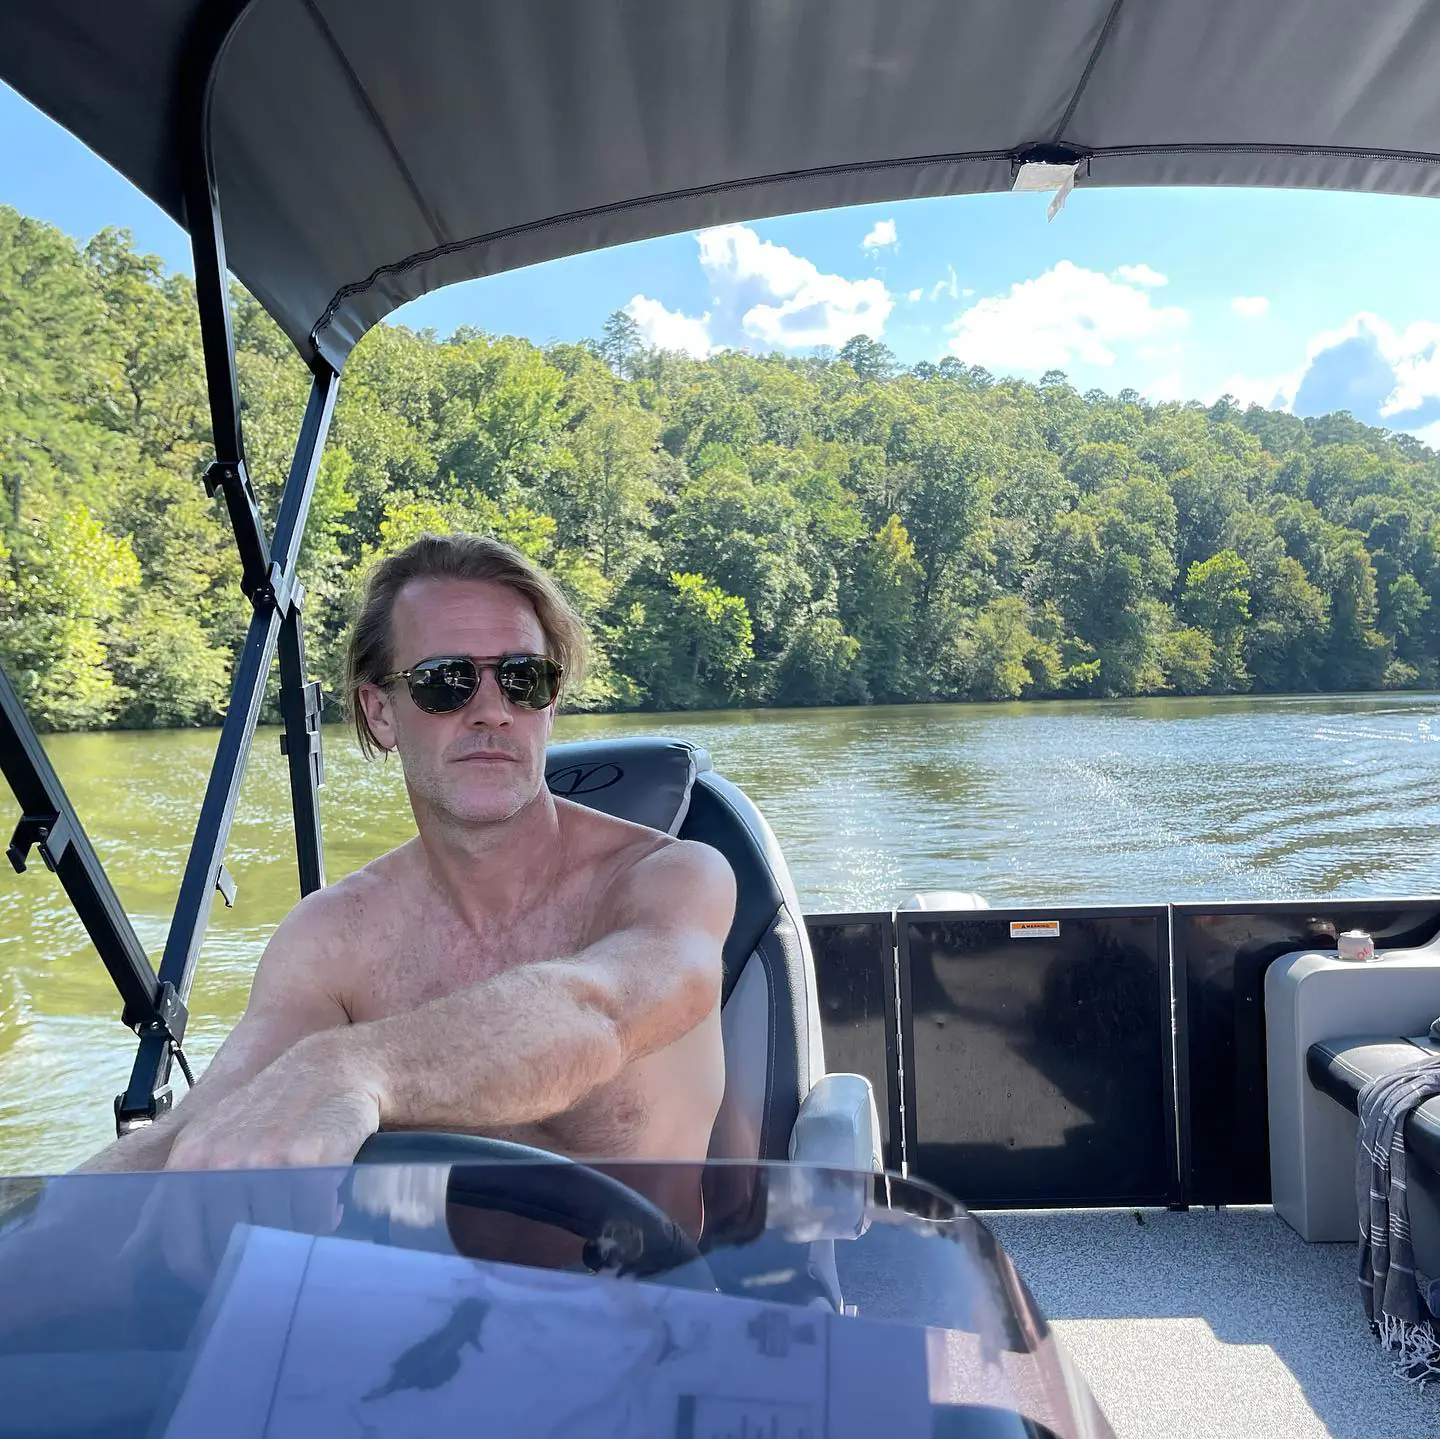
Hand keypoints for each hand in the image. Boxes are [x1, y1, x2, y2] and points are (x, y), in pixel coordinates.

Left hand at [126, 1035, 380, 1286]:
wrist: (331, 1065)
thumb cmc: (270, 1110)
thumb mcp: (209, 1139)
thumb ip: (174, 1194)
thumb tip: (129, 1255)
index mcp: (190, 1159)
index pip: (180, 1247)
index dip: (202, 1275)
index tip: (226, 1279)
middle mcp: (221, 1160)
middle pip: (231, 1247)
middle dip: (258, 1254)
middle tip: (277, 1244)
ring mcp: (264, 1159)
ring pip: (276, 1236)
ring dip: (296, 1233)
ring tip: (306, 1209)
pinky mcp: (308, 1158)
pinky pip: (314, 1219)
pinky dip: (324, 1217)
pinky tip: (328, 1199)